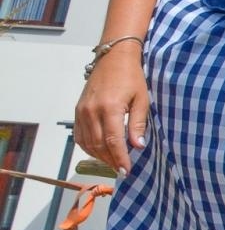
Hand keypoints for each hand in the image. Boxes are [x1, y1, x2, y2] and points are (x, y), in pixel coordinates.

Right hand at [74, 42, 147, 174]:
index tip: (127, 171)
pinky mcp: (78, 111)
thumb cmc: (131, 77)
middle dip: (111, 160)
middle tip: (122, 170)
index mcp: (110, 108)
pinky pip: (80, 135)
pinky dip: (89, 147)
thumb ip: (138, 123)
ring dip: (100, 156)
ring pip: (87, 143)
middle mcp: (91, 111)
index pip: (113, 141)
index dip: (120, 158)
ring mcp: (82, 111)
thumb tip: (137, 146)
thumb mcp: (141, 98)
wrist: (113, 58)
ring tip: (114, 163)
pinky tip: (100, 151)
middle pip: (98, 145)